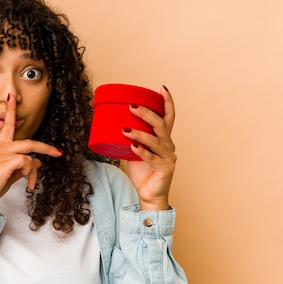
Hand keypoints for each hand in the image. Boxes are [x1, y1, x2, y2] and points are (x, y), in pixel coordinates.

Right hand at [0, 94, 62, 207]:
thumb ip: (23, 166)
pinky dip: (30, 173)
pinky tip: (26, 182)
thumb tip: (37, 161)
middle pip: (29, 142)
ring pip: (29, 154)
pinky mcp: (4, 162)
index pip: (7, 125)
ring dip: (34, 171)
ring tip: (31, 183)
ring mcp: (1, 154)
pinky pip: (26, 163)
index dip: (11, 110)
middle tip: (57, 152)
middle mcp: (0, 147)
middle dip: (46, 147)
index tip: (11, 98)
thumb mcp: (10, 174)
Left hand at [122, 86, 176, 210]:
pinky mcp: (165, 169)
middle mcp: (169, 146)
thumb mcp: (135, 152)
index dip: (167, 102)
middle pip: (161, 125)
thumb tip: (113, 126)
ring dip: (139, 133)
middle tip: (132, 107)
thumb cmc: (143, 173)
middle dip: (147, 113)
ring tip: (125, 129)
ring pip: (155, 141)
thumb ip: (129, 140)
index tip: (162, 88)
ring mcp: (168, 157)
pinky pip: (152, 158)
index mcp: (164, 139)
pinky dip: (142, 151)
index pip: (169, 117)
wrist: (149, 195)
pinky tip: (133, 146)